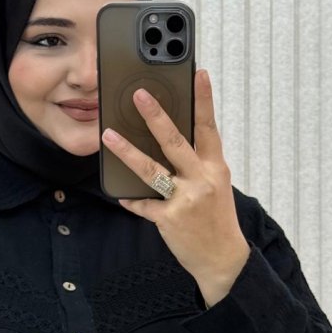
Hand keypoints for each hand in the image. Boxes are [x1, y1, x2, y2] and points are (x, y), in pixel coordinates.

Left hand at [100, 69, 250, 305]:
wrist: (223, 258)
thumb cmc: (216, 219)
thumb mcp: (216, 186)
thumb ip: (198, 164)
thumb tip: (174, 141)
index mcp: (216, 167)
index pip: (209, 127)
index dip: (203, 100)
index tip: (199, 74)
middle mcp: (202, 179)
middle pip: (176, 142)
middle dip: (157, 116)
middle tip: (140, 95)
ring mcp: (185, 199)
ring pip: (152, 170)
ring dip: (128, 152)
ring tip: (108, 136)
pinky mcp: (169, 218)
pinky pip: (143, 204)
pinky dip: (131, 200)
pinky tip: (120, 195)